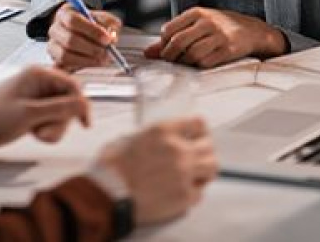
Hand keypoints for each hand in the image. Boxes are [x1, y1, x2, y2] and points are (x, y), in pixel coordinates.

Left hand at [0, 65, 89, 148]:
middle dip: (60, 121)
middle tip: (44, 131)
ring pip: (63, 113)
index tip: (84, 123)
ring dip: (54, 128)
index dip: (81, 104)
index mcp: (38, 74)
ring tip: (36, 133)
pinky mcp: (37, 109)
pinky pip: (54, 120)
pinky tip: (34, 132)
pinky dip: (48, 129)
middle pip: (69, 101)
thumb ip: (59, 108)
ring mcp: (39, 96)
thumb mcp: (30, 114)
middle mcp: (40, 82)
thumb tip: (84, 103)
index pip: (72, 85)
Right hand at [46, 3, 122, 71]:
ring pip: (65, 56)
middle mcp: (55, 29)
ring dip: (87, 60)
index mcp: (65, 14)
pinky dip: (80, 66)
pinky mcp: (55, 61)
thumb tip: (111, 37)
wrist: (85, 34)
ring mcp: (53, 46)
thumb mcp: (104, 19)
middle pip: (69, 40)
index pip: (73, 20)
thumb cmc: (93, 25)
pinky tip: (92, 62)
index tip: (107, 39)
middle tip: (107, 52)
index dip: (91, 31)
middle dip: (91, 48)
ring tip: (102, 59)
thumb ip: (110, 24)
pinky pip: (65, 67)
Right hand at [96, 116, 216, 224]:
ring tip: (193, 174)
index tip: (197, 135)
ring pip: (212, 168)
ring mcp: (184, 173)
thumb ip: (154, 137)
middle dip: (204, 151)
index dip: (197, 130)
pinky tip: (179, 190)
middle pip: (209, 146)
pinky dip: (192, 191)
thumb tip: (165, 140)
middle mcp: (178, 150)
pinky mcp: (185, 196)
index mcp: (163, 131)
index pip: (197, 124)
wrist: (108, 192)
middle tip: (197, 156)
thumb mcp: (131, 138)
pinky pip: (199, 192)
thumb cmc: (113, 166)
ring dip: (203, 170)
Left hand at [144, 7, 287, 67]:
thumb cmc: (219, 28)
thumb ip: (173, 37)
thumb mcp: (196, 25)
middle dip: (169, 56)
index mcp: (196, 13)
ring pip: (191, 54)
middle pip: (178, 42)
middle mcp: (207, 22)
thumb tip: (148, 53)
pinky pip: (207, 62)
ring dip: (184, 63)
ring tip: (185, 63)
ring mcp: (219, 35)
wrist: (253, 30)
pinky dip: (199, 66)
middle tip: (170, 61)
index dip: (163, 43)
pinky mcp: (229, 49)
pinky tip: (200, 64)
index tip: (165, 50)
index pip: (168, 29)